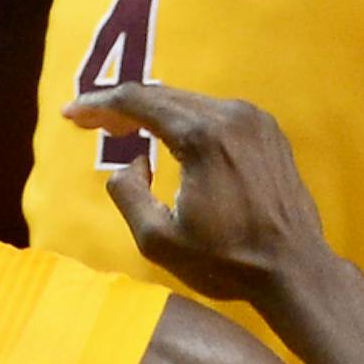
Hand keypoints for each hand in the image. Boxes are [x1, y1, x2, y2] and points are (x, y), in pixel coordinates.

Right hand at [66, 81, 329, 305]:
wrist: (293, 267)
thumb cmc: (226, 260)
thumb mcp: (159, 240)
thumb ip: (128, 195)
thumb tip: (131, 163)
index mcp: (203, 135)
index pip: (141, 102)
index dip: (100, 104)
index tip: (70, 115)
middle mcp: (232, 114)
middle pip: (165, 96)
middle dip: (123, 107)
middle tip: (89, 123)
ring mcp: (255, 119)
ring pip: (191, 103)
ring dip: (154, 113)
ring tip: (123, 130)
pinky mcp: (269, 131)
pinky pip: (216, 114)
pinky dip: (185, 120)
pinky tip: (169, 139)